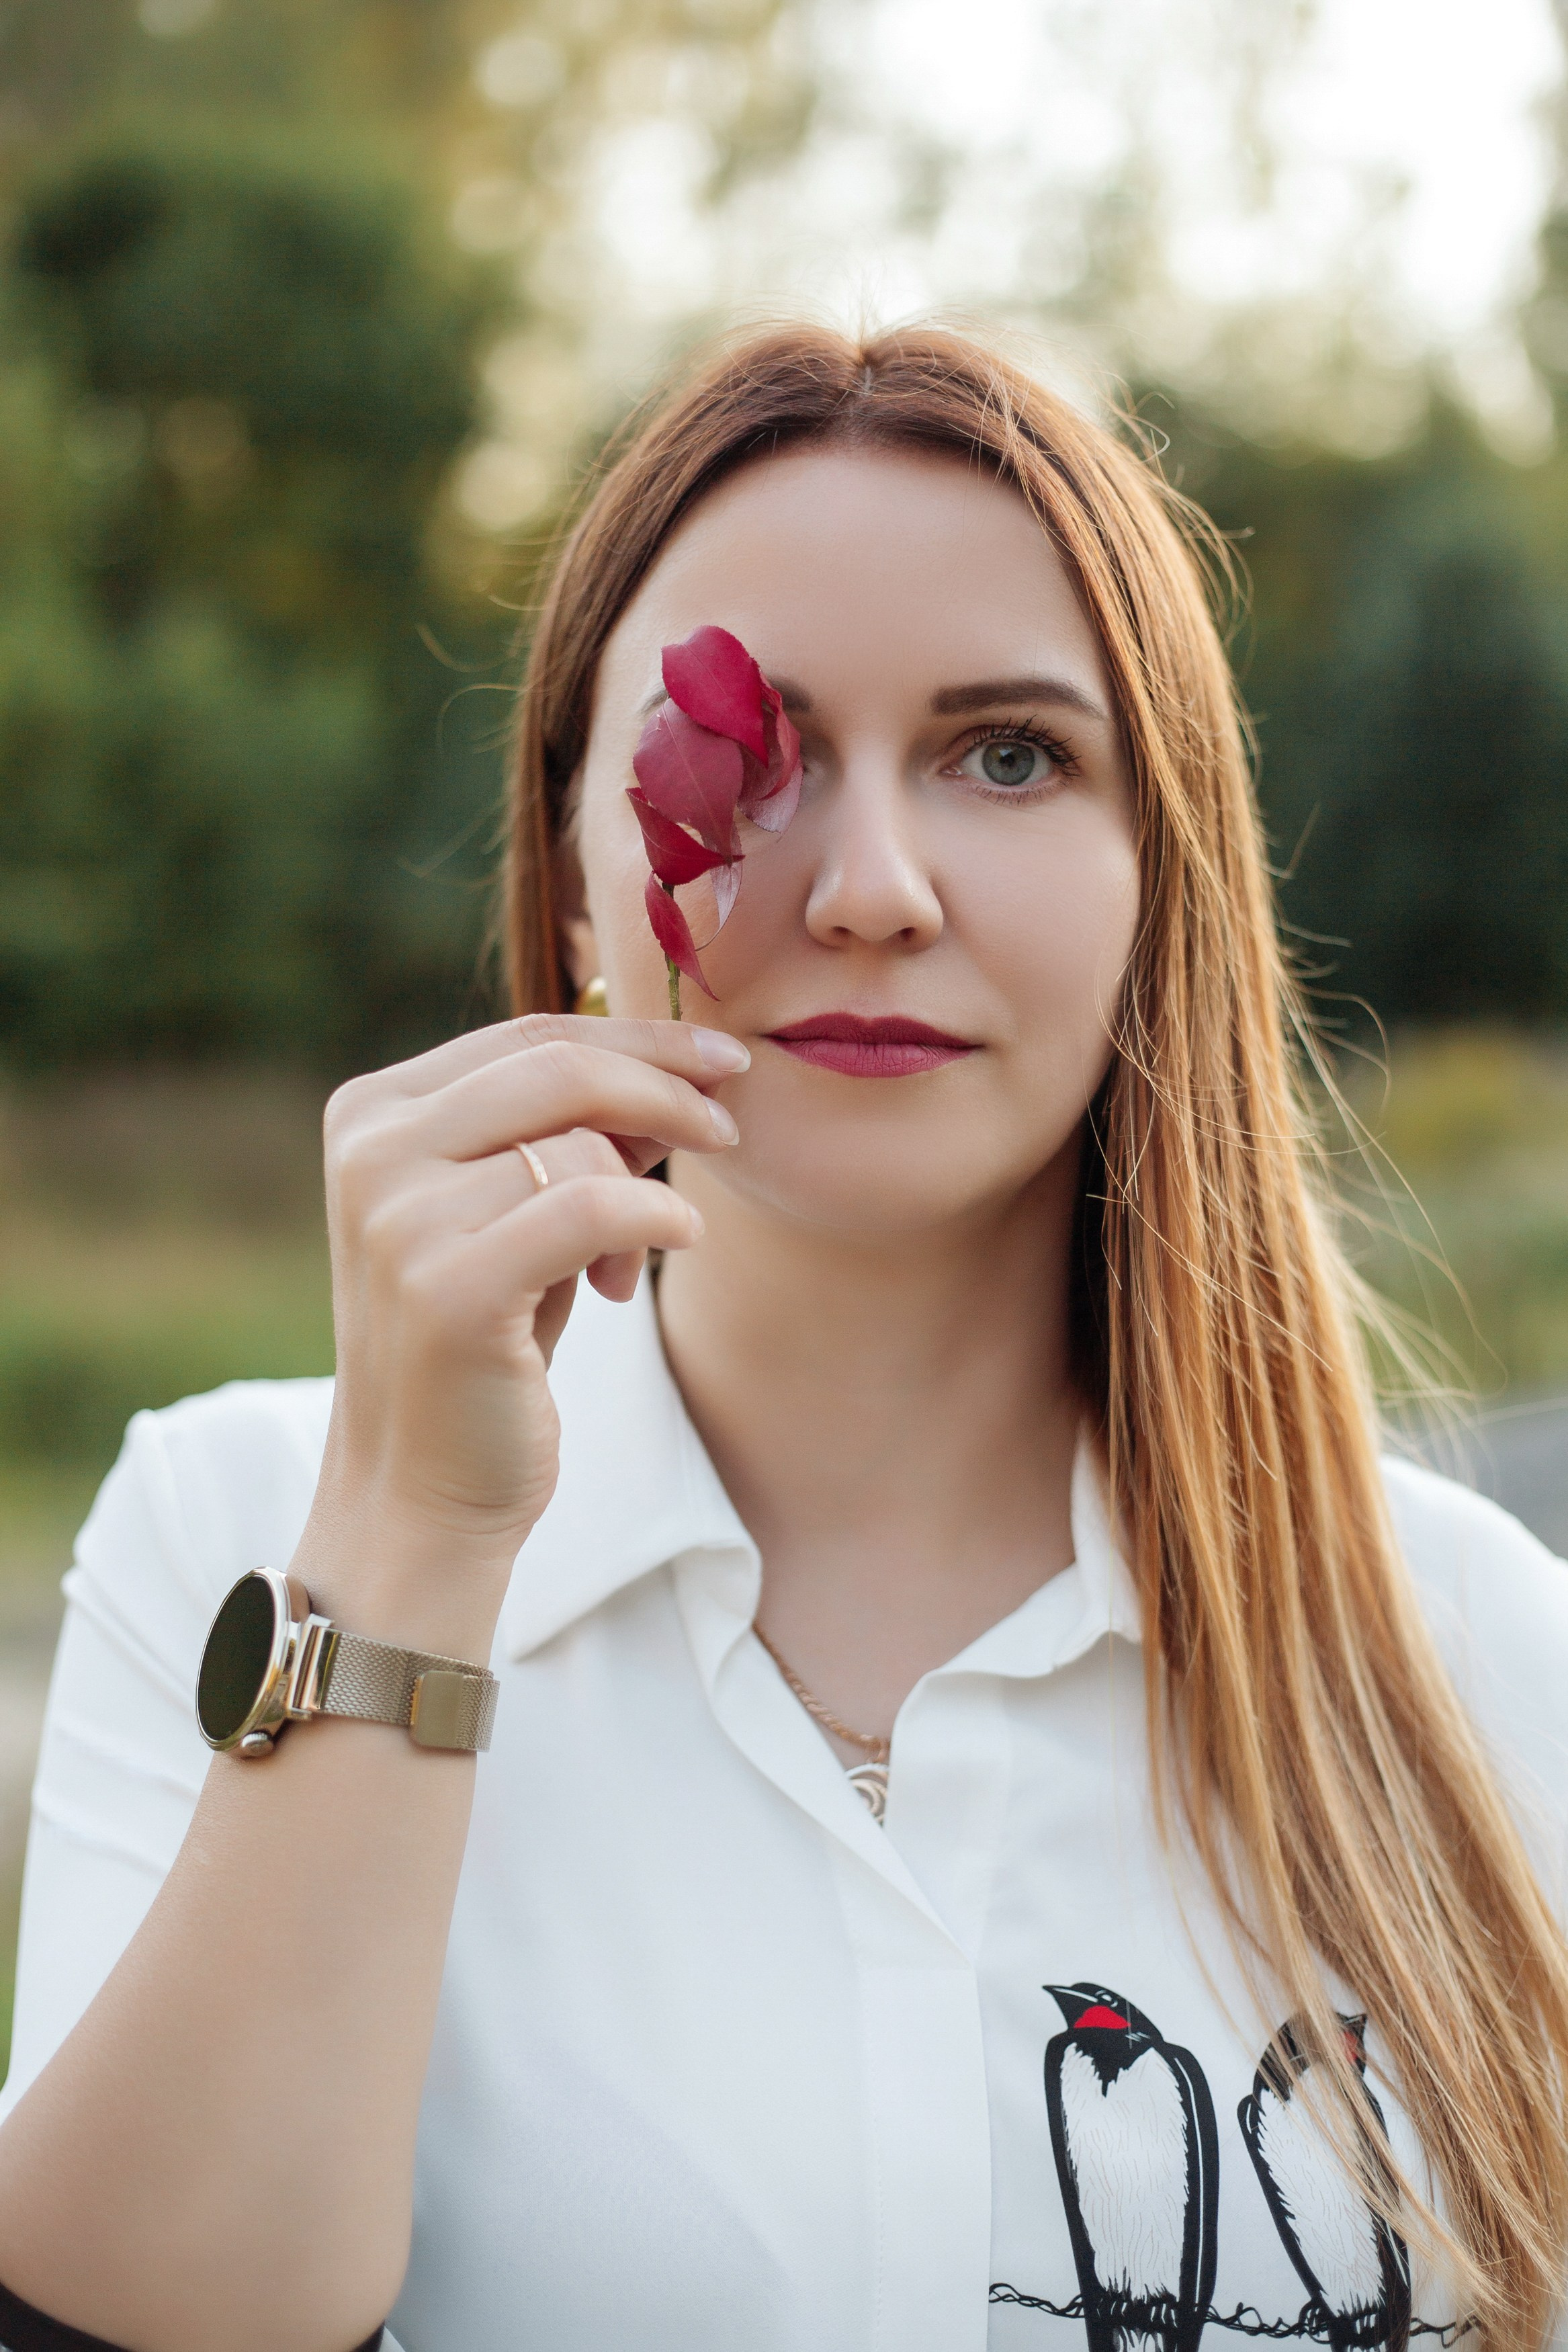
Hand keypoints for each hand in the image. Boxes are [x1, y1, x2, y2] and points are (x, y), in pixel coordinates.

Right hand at [296, 1014, 746, 1641]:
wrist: (421, 1489)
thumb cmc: (485, 1343)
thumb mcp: (515, 1211)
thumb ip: (567, 1130)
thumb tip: (677, 1061)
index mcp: (372, 1113)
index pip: (530, 1035)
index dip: (640, 1037)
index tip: (722, 1060)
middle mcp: (372, 1151)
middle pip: (557, 1067)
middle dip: (666, 1086)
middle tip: (726, 1129)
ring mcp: (399, 1218)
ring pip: (579, 1143)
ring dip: (643, 1190)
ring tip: (628, 1264)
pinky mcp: (445, 1288)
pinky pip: (592, 1208)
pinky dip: (654, 1219)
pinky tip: (672, 1244)